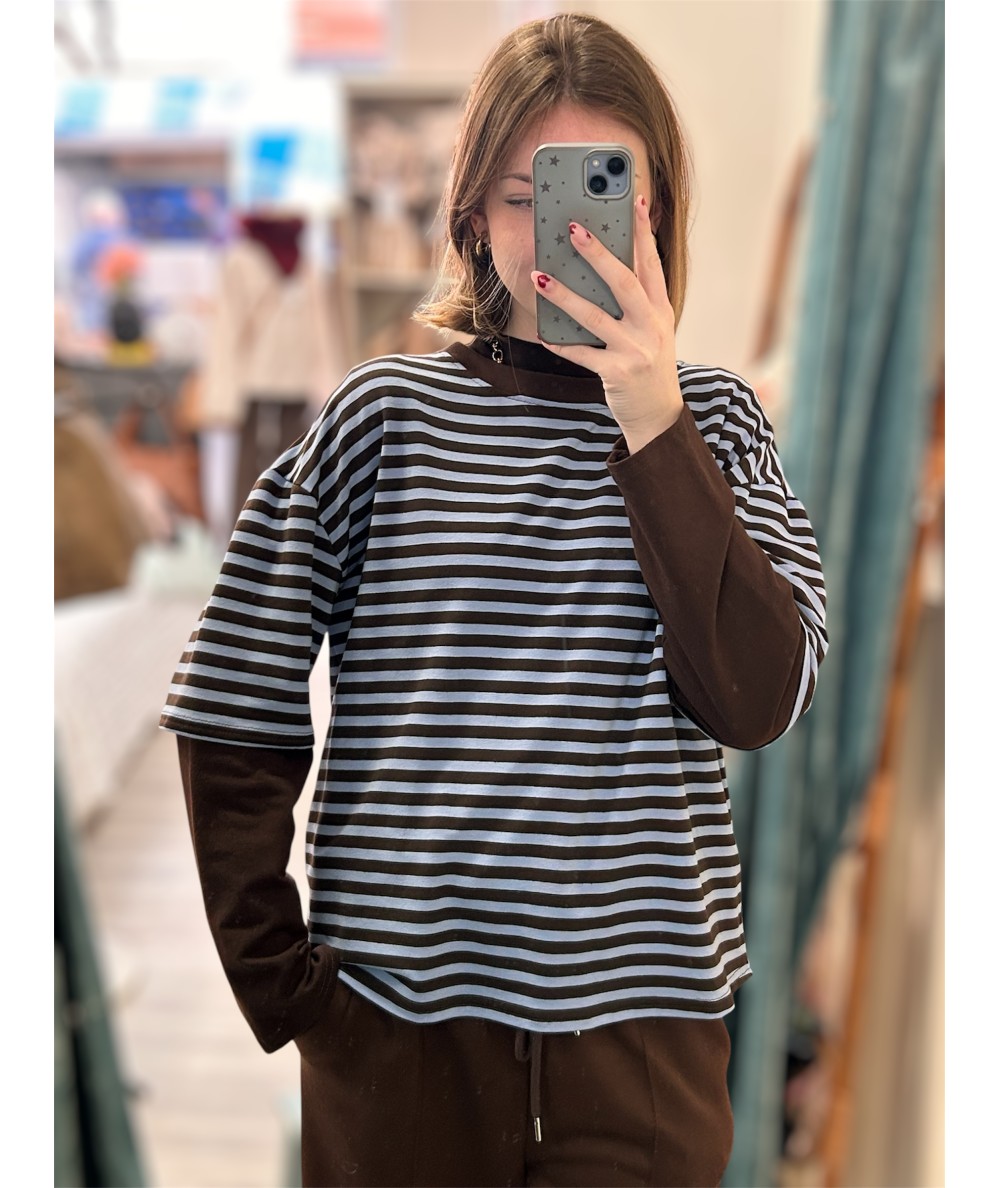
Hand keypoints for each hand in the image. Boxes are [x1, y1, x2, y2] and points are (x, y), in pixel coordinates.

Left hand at [531, 195, 684, 454]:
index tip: (635, 200)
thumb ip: (637, 302)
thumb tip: (604, 267)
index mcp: (661, 310)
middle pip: (624, 282)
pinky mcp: (618, 373)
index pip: (652, 263)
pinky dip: (561, 344)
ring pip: (595, 317)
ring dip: (565, 295)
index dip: (644, 232)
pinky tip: (542, 333)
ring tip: (540, 277)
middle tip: (573, 229)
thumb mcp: (653, 330)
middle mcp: (652, 327)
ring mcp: (636, 350)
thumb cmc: (648, 365)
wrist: (658, 415)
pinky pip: (582, 355)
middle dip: (598, 254)